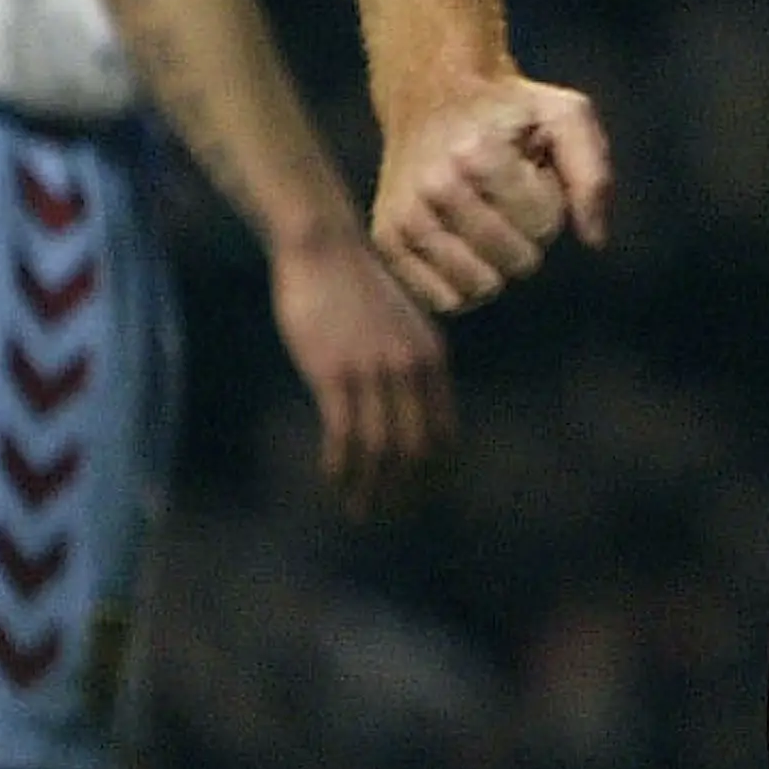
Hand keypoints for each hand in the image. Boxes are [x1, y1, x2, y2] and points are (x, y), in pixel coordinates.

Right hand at [269, 227, 452, 516]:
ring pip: (380, 449)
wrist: (324, 248)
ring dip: (371, 488)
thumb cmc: (356, 287)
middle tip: (388, 519)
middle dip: (404, 491)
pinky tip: (333, 482)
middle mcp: (411, 368)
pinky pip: (343, 434)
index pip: (444, 431)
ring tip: (360, 512)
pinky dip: (340, 466)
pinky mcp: (335, 372)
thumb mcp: (400, 325)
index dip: (434, 473)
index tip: (421, 501)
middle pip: (416, 449)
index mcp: (431, 358)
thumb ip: (409, 363)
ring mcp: (375, 371)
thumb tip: (410, 408)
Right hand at [370, 72, 612, 313]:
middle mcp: (435, 188)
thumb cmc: (510, 110)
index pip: (545, 225)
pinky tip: (467, 245)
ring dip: (498, 263)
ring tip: (488, 219)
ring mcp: (404, 217)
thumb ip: (592, 176)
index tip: (532, 174)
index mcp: (479, 155)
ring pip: (480, 288)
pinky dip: (466, 283)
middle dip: (528, 236)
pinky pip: (444, 300)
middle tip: (510, 199)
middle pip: (516, 261)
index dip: (551, 204)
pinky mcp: (387, 239)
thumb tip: (595, 241)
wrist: (433, 93)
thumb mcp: (565, 117)